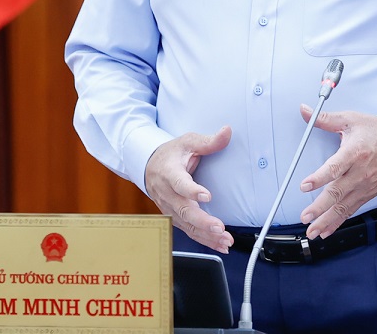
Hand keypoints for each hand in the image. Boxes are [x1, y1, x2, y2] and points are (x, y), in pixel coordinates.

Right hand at [144, 126, 233, 252]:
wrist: (149, 166)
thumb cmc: (171, 154)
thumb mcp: (188, 142)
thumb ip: (208, 141)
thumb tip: (227, 132)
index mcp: (169, 173)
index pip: (179, 184)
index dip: (192, 190)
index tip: (207, 195)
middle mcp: (168, 194)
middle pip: (184, 210)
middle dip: (203, 221)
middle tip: (220, 227)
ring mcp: (170, 208)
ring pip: (187, 225)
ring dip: (206, 235)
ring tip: (225, 240)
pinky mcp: (175, 217)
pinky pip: (189, 231)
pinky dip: (204, 240)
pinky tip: (220, 244)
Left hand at [297, 105, 376, 239]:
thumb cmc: (376, 131)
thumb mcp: (351, 119)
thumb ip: (325, 119)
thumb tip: (304, 111)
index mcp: (354, 152)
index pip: (335, 167)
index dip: (319, 177)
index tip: (305, 185)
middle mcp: (360, 172)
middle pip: (338, 193)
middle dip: (320, 207)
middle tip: (305, 216)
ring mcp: (365, 186)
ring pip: (344, 207)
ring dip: (326, 220)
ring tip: (312, 231)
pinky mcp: (368, 194)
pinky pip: (351, 210)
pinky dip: (338, 222)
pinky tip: (326, 230)